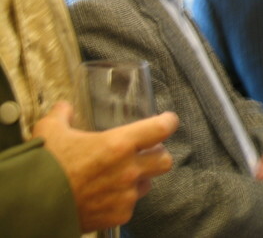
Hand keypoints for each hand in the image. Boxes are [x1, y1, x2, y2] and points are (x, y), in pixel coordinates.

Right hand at [32, 101, 177, 231]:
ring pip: (148, 183)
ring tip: (118, 175)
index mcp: (119, 144)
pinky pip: (130, 205)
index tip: (167, 120)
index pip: (161, 129)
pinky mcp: (119, 215)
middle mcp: (129, 170)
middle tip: (144, 152)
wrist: (32, 206)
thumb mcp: (50, 131)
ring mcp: (126, 195)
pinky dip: (122, 200)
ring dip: (139, 178)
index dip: (168, 122)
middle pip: (165, 160)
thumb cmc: (45, 167)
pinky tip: (105, 195)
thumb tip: (65, 108)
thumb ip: (62, 115)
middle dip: (157, 155)